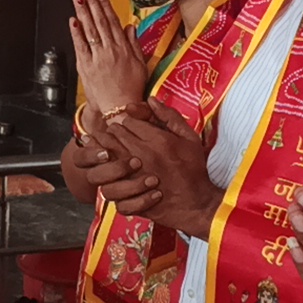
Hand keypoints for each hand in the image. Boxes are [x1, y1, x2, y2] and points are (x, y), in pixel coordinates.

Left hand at [68, 0, 146, 114]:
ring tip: (78, 0)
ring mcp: (97, 58)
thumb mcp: (140, 65)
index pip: (113, 22)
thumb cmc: (131, 89)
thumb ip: (134, 44)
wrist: (120, 108)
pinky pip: (80, 46)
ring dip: (83, 13)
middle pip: (100, 22)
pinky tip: (73, 21)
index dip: (106, 7)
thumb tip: (130, 26)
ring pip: (90, 31)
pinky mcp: (86, 67)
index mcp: (124, 49)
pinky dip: (76, 33)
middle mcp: (110, 51)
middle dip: (93, 4)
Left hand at [76, 100, 220, 237]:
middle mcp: (143, 156)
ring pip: (105, 157)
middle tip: (121, 139)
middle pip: (113, 135)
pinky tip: (115, 177)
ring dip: (107, 154)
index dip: (127, 123)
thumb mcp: (189, 138)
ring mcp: (134, 177)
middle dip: (115, 135)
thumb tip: (151, 99)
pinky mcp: (130, 196)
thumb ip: (170, 116)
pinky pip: (107, 182)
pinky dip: (109, 179)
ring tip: (114, 155)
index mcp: (158, 140)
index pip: (127, 121)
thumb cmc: (194, 169)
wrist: (197, 203)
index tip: (131, 128)